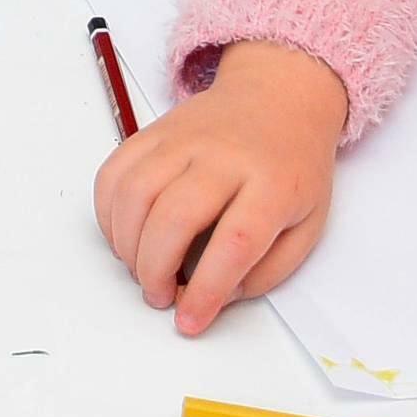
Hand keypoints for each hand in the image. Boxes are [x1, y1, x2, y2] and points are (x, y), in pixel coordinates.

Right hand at [93, 41, 348, 333]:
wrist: (278, 96)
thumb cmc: (292, 166)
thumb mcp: (308, 225)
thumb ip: (269, 270)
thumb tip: (217, 298)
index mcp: (273, 184)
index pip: (236, 242)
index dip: (207, 290)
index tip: (190, 320)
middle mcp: (224, 156)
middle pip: (174, 216)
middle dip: (156, 271)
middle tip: (160, 296)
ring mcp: (183, 139)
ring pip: (135, 194)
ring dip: (127, 246)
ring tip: (142, 268)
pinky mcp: (153, 131)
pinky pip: (114, 172)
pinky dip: (108, 213)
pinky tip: (125, 235)